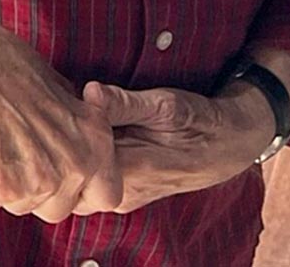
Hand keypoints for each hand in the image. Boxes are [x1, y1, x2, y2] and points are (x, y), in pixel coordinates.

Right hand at [0, 0, 120, 221]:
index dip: (80, 192)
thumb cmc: (3, 59)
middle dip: (32, 189)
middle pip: (56, 209)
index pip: (108, 196)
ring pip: (19, 205)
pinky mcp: (4, 185)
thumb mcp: (59, 86)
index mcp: (96, 138)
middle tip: (10, 152)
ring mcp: (42, 177)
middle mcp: (77, 163)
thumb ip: (73, 124)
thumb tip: (71, 141)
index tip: (57, 176)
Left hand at [77, 81, 273, 214]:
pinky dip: (82, 161)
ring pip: (76, 182)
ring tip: (76, 121)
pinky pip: (89, 183)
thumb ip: (125, 103)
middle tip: (63, 111)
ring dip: (70, 154)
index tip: (61, 104)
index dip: (61, 130)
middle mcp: (122, 193)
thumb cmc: (199, 122)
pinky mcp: (122, 195)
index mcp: (131, 170)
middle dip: (60, 145)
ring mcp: (121, 198)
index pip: (73, 159)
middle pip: (68, 174)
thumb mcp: (167, 105)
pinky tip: (87, 135)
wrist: (229, 146)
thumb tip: (89, 91)